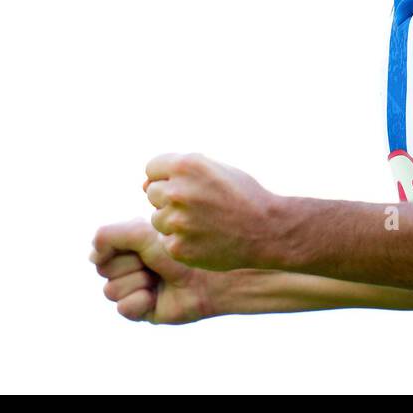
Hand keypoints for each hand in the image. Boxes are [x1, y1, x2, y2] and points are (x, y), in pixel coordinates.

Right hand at [89, 216, 215, 323]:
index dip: (117, 249)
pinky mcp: (139, 310)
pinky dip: (141, 300)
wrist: (206, 278)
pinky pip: (123, 308)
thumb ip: (108, 235)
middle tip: (154, 263)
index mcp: (126, 245)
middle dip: (131, 264)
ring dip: (138, 281)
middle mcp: (126, 267)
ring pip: (111, 291)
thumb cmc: (177, 252)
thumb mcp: (141, 233)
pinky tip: (157, 295)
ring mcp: (131, 288)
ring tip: (158, 279)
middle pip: (103, 270)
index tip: (141, 245)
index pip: (99, 250)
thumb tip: (91, 256)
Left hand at [143, 152, 278, 270]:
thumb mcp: (216, 169)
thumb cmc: (243, 196)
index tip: (189, 187)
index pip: (152, 169)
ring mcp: (176, 221)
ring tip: (204, 223)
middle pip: (152, 193)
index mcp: (187, 165)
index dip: (168, 177)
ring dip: (174, 221)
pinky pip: (166, 241)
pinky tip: (204, 239)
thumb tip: (145, 184)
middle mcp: (178, 191)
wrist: (267, 230)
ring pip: (158, 219)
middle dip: (170, 199)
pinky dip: (181, 242)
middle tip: (199, 207)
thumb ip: (181, 171)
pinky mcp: (177, 247)